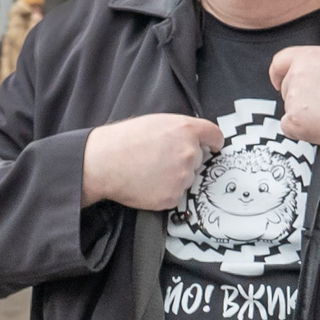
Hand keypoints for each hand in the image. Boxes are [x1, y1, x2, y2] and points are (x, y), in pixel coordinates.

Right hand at [83, 114, 223, 209]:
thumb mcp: (156, 122)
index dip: (214, 142)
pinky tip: (147, 184)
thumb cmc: (124, 140)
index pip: (214, 135)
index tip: (213, 147)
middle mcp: (190, 153)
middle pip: (198, 159)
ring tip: (149, 171)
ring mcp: (183, 177)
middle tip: (160, 159)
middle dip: (184, 160)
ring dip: (174, 177)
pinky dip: (164, 192)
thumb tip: (189, 138)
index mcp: (186, 130)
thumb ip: (178, 129)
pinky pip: (175, 195)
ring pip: (187, 178)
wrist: (105, 163)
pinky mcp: (173, 197)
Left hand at [270, 47, 319, 157]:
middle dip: (299, 99)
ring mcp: (294, 98)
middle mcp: (297, 74)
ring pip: (289, 109)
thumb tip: (309, 81)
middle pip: (285, 89)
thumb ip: (317, 68)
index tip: (278, 82)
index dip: (277, 74)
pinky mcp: (294, 120)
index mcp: (309, 56)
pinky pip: (288, 128)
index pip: (280, 61)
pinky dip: (301, 131)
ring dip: (303, 115)